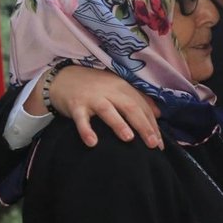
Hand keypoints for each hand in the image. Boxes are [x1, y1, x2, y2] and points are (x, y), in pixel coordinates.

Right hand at [24, 64, 162, 148]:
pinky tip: (92, 142)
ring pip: (107, 110)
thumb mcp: (117, 88)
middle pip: (130, 107)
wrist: (62, 78)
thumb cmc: (94, 87)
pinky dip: (86, 130)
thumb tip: (158, 113)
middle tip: (153, 145)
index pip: (141, 106)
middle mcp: (109, 91)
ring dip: (118, 124)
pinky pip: (81, 119)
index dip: (152, 125)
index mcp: (122, 87)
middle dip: (143, 126)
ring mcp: (92, 98)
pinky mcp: (75, 105)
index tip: (160, 144)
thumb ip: (137, 99)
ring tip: (129, 138)